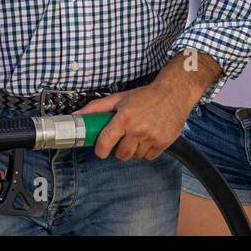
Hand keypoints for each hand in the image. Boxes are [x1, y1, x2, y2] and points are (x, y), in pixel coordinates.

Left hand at [75, 80, 191, 160]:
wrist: (174, 92)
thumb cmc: (145, 96)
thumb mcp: (119, 98)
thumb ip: (96, 108)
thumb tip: (76, 116)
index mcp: (124, 117)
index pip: (105, 143)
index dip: (100, 150)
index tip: (101, 150)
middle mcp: (138, 129)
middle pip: (121, 154)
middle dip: (119, 149)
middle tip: (123, 138)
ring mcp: (152, 137)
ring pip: (135, 156)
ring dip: (134, 149)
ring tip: (138, 135)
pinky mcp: (163, 142)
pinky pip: (149, 157)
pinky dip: (147, 150)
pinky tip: (148, 137)